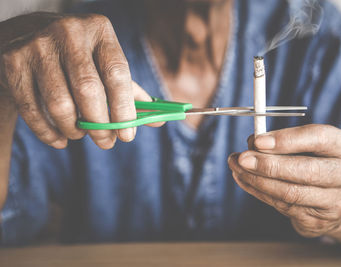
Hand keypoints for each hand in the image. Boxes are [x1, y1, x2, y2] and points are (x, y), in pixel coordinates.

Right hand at [0, 12, 159, 149]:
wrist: (28, 37)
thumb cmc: (80, 59)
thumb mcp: (106, 64)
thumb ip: (131, 92)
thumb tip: (159, 119)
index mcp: (100, 30)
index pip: (117, 74)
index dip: (124, 109)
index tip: (128, 136)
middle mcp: (69, 32)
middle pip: (88, 90)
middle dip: (100, 125)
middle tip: (106, 143)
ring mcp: (38, 45)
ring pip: (60, 104)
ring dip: (74, 129)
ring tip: (81, 134)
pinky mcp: (13, 62)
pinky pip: (33, 110)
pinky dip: (49, 133)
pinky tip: (60, 139)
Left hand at [228, 124, 340, 237]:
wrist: (335, 199)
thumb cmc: (316, 162)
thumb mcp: (307, 145)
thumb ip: (283, 141)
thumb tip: (252, 143)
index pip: (319, 138)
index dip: (287, 139)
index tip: (258, 140)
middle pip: (306, 171)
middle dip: (268, 164)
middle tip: (242, 158)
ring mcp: (337, 202)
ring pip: (290, 193)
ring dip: (257, 180)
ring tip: (236, 167)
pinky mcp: (320, 221)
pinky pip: (282, 206)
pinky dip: (258, 191)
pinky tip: (244, 180)